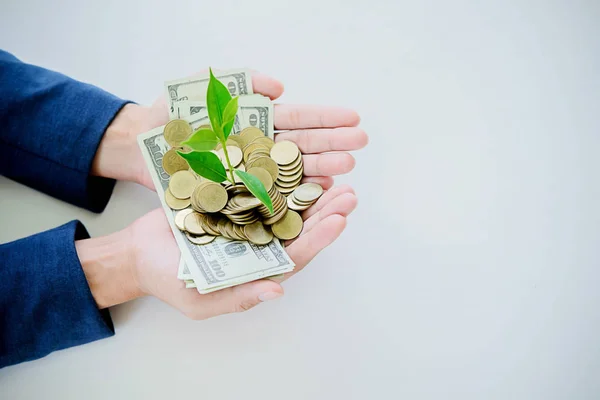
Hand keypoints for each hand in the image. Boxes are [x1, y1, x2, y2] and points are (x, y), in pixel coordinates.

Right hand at [76, 182, 357, 317]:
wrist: (138, 252)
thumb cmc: (168, 281)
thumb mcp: (201, 300)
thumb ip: (239, 297)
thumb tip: (276, 291)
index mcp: (258, 267)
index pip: (296, 254)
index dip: (319, 238)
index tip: (339, 219)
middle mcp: (259, 241)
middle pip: (299, 226)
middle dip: (325, 210)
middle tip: (349, 193)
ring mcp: (248, 218)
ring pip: (285, 203)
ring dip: (310, 189)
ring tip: (334, 173)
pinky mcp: (233, 197)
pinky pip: (260, 184)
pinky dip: (277, 173)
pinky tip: (292, 159)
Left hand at [91, 71, 367, 190]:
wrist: (139, 143)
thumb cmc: (168, 114)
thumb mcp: (202, 88)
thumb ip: (241, 83)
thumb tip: (280, 86)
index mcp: (255, 120)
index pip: (297, 118)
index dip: (325, 118)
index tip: (352, 118)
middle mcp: (258, 146)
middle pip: (301, 145)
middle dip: (331, 144)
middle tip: (360, 145)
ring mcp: (250, 170)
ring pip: (291, 171)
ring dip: (319, 171)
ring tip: (346, 172)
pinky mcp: (236, 193)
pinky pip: (270, 195)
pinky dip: (293, 195)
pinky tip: (316, 195)